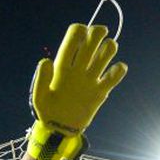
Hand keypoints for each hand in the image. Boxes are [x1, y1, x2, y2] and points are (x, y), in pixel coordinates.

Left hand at [27, 23, 126, 159]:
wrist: (60, 130)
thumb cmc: (47, 113)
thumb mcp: (40, 99)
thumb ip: (41, 80)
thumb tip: (46, 60)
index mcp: (63, 65)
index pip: (74, 36)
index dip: (80, 30)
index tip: (82, 35)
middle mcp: (79, 67)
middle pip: (93, 38)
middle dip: (98, 31)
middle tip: (99, 37)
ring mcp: (92, 77)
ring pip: (107, 51)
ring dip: (109, 48)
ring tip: (102, 60)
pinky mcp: (102, 90)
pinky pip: (117, 73)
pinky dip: (119, 70)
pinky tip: (111, 76)